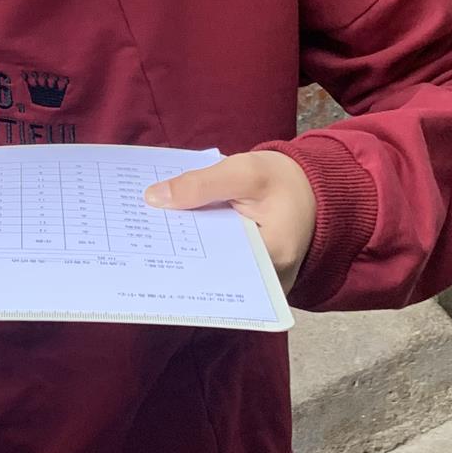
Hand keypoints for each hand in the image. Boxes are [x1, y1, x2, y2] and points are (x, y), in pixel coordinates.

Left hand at [144, 150, 316, 289]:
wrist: (310, 188)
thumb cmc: (283, 179)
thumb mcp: (244, 172)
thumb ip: (201, 185)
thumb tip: (154, 198)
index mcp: (273, 256)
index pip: (218, 264)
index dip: (182, 252)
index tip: (148, 240)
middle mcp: (269, 280)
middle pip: (213, 271)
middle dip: (179, 253)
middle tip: (141, 238)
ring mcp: (260, 281)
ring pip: (213, 270)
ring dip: (186, 251)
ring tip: (151, 235)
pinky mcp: (251, 272)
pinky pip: (219, 263)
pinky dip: (198, 247)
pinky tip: (175, 233)